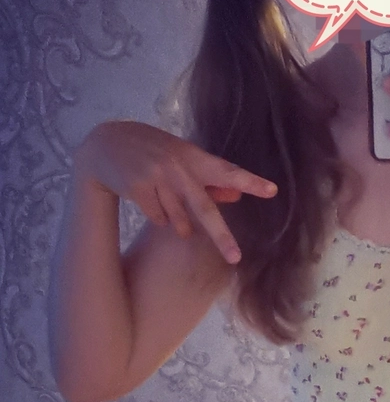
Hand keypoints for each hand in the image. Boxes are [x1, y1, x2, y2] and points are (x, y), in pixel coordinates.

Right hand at [77, 121, 276, 264]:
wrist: (107, 143)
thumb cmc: (152, 152)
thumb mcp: (181, 158)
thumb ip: (208, 177)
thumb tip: (235, 196)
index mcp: (194, 156)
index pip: (227, 170)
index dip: (250, 182)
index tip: (272, 191)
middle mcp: (179, 167)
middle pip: (205, 209)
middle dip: (222, 236)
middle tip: (235, 258)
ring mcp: (159, 178)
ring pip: (179, 221)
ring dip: (177, 222)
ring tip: (164, 199)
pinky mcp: (140, 188)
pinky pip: (158, 219)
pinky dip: (156, 216)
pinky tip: (146, 197)